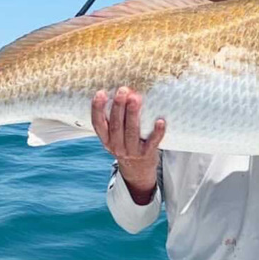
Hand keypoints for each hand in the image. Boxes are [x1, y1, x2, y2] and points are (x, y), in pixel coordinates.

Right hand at [91, 87, 165, 204]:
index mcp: (106, 139)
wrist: (138, 170)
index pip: (98, 123)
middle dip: (118, 106)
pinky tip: (160, 121)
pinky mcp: (147, 153)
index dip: (97, 108)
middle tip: (122, 90)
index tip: (101, 93)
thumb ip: (116, 117)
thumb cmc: (126, 144)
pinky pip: (152, 142)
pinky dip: (157, 132)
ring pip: (131, 131)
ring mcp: (131, 151)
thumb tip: (124, 89)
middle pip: (116, 125)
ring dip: (133, 114)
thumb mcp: (115, 135)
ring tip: (135, 98)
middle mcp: (116, 146)